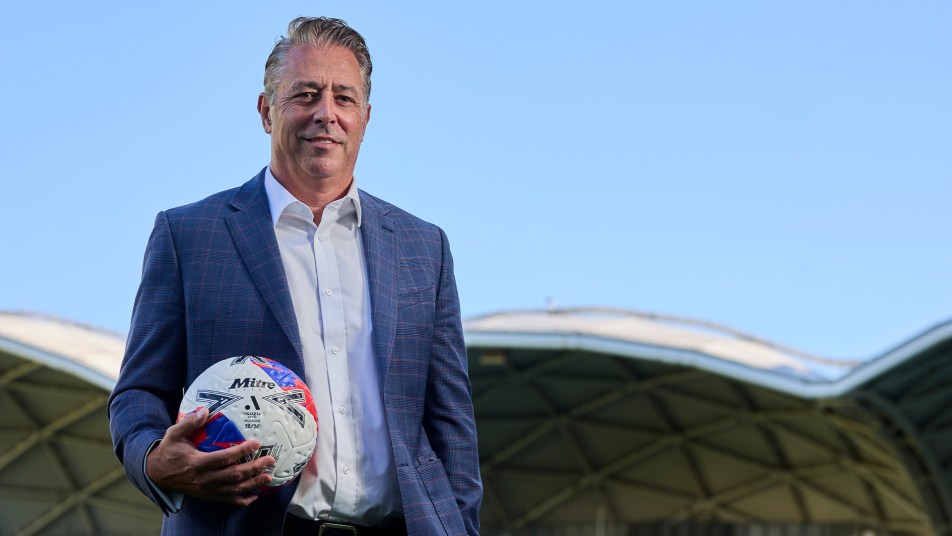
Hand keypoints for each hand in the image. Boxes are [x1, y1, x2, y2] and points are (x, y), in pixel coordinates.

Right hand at [146, 408, 275, 505]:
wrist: (157, 474)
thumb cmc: (169, 451)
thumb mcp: (174, 434)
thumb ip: (189, 423)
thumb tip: (205, 410)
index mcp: (197, 463)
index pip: (224, 458)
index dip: (241, 451)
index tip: (256, 443)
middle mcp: (204, 479)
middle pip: (234, 475)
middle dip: (254, 468)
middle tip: (270, 460)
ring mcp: (207, 490)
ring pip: (234, 489)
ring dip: (253, 483)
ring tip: (268, 477)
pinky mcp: (208, 496)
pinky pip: (227, 500)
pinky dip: (242, 500)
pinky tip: (255, 495)